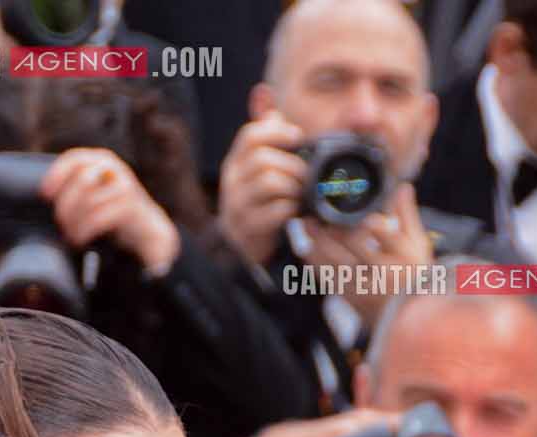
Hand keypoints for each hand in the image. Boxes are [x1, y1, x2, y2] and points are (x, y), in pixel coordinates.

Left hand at [39, 146, 179, 274]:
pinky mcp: (130, 206)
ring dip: (75, 223)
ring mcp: (123, 185)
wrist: (144, 227)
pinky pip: (99, 217)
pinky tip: (80, 240)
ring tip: (70, 236)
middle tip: (60, 224)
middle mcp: (112, 168)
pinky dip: (85, 231)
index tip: (44, 195)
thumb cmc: (111, 211)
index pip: (74, 159)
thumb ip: (76, 188)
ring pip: (89, 201)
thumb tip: (43, 196)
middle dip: (66, 205)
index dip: (57, 175)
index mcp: (100, 160)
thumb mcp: (93, 193)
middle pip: (81, 181)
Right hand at [217, 92, 306, 268]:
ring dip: (292, 186)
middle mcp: (230, 182)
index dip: (277, 132)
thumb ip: (264, 131)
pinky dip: (290, 209)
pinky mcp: (246, 231)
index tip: (297, 138)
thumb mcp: (260, 163)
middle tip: (306, 174)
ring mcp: (235, 208)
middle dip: (292, 165)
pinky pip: (273, 212)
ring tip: (301, 193)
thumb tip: (261, 92)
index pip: (250, 135)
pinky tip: (295, 210)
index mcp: (235, 161)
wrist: (248, 245)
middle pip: (262, 159)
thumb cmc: (261, 198)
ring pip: (269, 183)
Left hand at [300, 183, 435, 316]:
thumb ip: (406, 215)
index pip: (385, 233)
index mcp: (402, 255)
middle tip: (317, 212)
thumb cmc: (414, 276)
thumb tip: (402, 186)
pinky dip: (315, 262)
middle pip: (352, 245)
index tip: (359, 209)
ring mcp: (363, 287)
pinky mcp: (350, 297)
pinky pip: (327, 279)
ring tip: (307, 225)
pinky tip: (307, 249)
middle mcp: (381, 272)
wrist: (406, 317)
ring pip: (334, 262)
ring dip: (316, 242)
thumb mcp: (417, 244)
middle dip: (333, 226)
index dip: (371, 221)